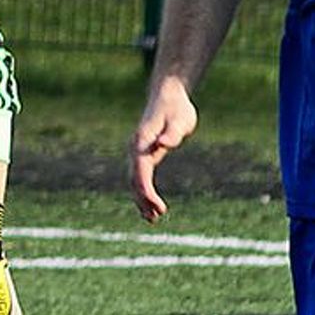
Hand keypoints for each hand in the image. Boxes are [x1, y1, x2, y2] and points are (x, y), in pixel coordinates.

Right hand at [130, 77, 197, 221]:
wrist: (167, 95)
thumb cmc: (176, 108)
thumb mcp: (180, 120)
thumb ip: (173, 133)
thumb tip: (163, 144)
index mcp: (142, 142)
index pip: (141, 172)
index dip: (147, 192)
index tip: (159, 208)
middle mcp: (135, 148)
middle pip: (134, 180)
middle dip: (143, 200)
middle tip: (156, 218)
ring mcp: (136, 151)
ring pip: (133, 180)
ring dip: (140, 199)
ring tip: (152, 219)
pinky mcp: (142, 153)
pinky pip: (138, 176)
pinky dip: (142, 192)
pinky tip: (150, 206)